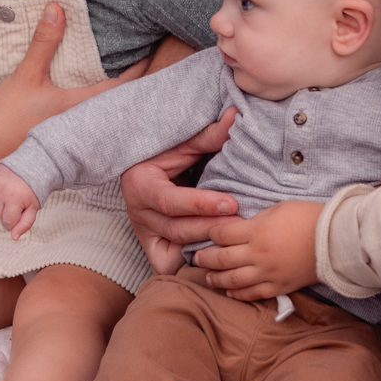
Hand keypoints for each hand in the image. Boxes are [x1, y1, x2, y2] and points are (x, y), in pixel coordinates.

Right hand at [0, 3, 147, 179]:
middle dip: (132, 87)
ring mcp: (74, 138)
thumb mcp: (26, 74)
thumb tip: (56, 8)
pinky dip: (98, 114)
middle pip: (118, 104)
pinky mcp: (62, 144)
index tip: (152, 55)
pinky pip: (89, 127)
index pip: (120, 88)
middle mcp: (83, 125)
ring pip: (104, 117)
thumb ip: (44, 42)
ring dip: (116, 102)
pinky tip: (97, 107)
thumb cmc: (6, 117)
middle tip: (147, 67)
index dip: (138, 72)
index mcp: (80, 107)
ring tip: (129, 85)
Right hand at [0, 163, 39, 238]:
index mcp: (15, 199)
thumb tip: (14, 238)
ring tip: (6, 196)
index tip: (19, 211)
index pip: (8, 222)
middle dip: (6, 212)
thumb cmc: (31, 190)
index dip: (14, 220)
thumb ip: (25, 224)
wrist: (27, 167)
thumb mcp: (33, 207)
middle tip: (14, 201)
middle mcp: (2, 191)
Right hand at [119, 111, 240, 258]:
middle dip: (210, 228)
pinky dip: (186, 266)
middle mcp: (137, 211)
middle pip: (176, 228)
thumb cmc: (165, 153)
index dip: (200, 204)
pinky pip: (167, 264)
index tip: (231, 203)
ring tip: (236, 242)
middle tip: (242, 226)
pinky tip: (213, 260)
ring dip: (207, 246)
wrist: (143, 169)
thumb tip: (236, 115)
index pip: (169, 201)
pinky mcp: (151, 245)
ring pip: (175, 247)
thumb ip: (209, 135)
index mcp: (140, 183)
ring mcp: (143, 231)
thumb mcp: (183, 143)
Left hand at [192, 200, 320, 302]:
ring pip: (233, 280)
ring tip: (207, 277)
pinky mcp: (279, 287)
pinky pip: (253, 294)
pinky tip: (229, 292)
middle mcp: (257, 255)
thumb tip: (241, 228)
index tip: (206, 234)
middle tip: (196, 258)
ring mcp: (268, 274)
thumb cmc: (309, 218)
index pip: (222, 234)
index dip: (210, 233)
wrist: (336, 240)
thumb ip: (256, 220)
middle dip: (205, 259)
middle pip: (221, 259)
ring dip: (216, 279)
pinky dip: (238, 294)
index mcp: (256, 232)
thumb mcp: (278, 209)